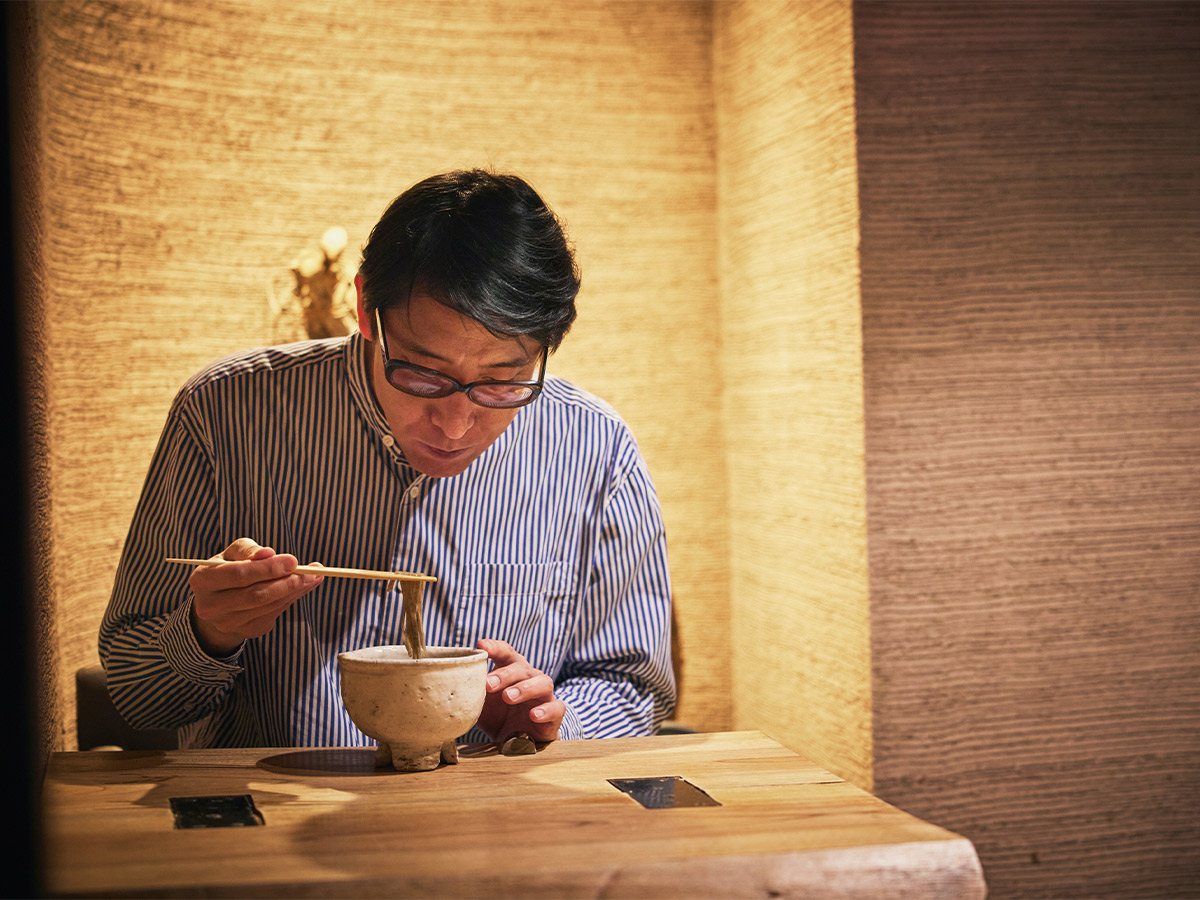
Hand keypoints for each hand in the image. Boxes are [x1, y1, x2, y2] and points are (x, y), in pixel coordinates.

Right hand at [187, 538, 323, 656]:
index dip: (267, 568)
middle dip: (287, 582)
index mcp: (202, 581)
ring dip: (296, 590)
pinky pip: (274, 613)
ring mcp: (228, 623)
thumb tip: (269, 553)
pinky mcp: (247, 631)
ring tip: (314, 576)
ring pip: (268, 606)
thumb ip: (249, 550)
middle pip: (256, 595)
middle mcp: (211, 606)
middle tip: (311, 571)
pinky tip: (303, 587)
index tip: (293, 560)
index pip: (239, 575)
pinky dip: (292, 599)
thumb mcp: (232, 553)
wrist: (219, 601)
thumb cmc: (228, 568)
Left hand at [474, 638, 563, 742]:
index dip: (495, 647)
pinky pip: (556, 707)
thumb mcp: (481, 705)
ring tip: (508, 697)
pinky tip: (533, 715)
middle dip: (504, 674)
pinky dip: (545, 710)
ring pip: (543, 682)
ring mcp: (544, 695)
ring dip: (525, 688)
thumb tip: (445, 687)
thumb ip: (469, 694)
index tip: (481, 646)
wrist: (519, 744)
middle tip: (488, 684)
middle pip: (521, 667)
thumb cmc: (499, 717)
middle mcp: (530, 678)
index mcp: (511, 671)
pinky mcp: (555, 714)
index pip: (505, 653)